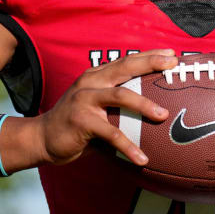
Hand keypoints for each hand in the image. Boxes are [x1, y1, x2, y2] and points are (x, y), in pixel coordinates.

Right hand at [33, 49, 177, 166]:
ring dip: (143, 104)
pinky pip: (110, 134)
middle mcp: (90, 82)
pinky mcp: (81, 121)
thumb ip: (119, 105)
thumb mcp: (98, 107)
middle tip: (172, 66)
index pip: (126, 61)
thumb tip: (157, 112)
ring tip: (163, 115)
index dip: (149, 56)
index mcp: (97, 76)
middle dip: (150, 63)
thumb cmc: (77, 124)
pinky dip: (128, 146)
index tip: (171, 54)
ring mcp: (84, 100)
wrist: (42, 138)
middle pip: (124, 67)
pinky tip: (142, 158)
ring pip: (119, 96)